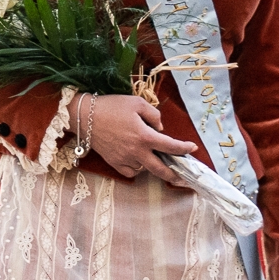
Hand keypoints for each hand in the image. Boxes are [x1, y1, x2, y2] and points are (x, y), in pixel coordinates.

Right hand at [78, 92, 199, 180]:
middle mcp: (136, 151)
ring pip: (144, 169)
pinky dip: (136, 169)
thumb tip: (160, 128)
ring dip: (152, 165)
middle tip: (182, 177)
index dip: (184, 148)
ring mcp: (124, 159)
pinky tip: (138, 161)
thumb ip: (154, 115)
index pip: (170, 146)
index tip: (193, 148)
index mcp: (144, 136)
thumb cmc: (112, 106)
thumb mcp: (137, 103)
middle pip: (160, 169)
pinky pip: (130, 172)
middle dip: (174, 174)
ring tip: (154, 158)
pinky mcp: (114, 162)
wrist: (85, 116)